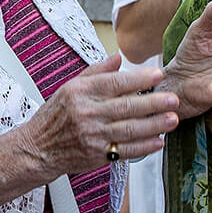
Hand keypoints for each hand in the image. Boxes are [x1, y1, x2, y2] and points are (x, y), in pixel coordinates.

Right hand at [19, 55, 182, 173]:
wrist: (38, 148)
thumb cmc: (56, 116)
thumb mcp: (70, 87)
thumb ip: (96, 72)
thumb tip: (118, 57)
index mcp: (81, 92)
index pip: (114, 83)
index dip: (138, 78)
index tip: (157, 75)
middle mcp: (87, 113)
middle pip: (126, 106)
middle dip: (153, 102)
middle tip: (173, 99)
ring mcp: (93, 136)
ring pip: (129, 129)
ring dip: (154, 125)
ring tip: (172, 119)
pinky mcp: (97, 155)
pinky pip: (125, 150)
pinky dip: (144, 147)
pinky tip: (158, 141)